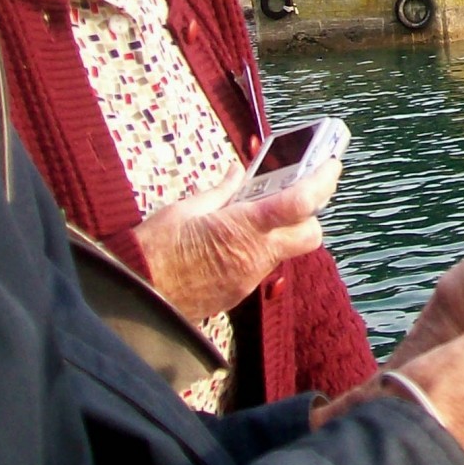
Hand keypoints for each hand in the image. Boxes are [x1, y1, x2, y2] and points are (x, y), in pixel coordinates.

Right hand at [131, 158, 340, 321]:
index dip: (322, 181)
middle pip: (309, 234)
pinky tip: (233, 238)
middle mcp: (255, 256)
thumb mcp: (186, 209)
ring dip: (280, 230)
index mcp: (244, 227)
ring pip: (284, 250)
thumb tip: (237, 173)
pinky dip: (257, 248)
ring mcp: (248, 279)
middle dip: (310, 213)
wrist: (133, 300)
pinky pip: (260, 266)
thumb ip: (221, 191)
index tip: (330, 165)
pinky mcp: (236, 294)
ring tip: (255, 210)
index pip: (301, 203)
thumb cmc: (153, 250)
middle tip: (294, 191)